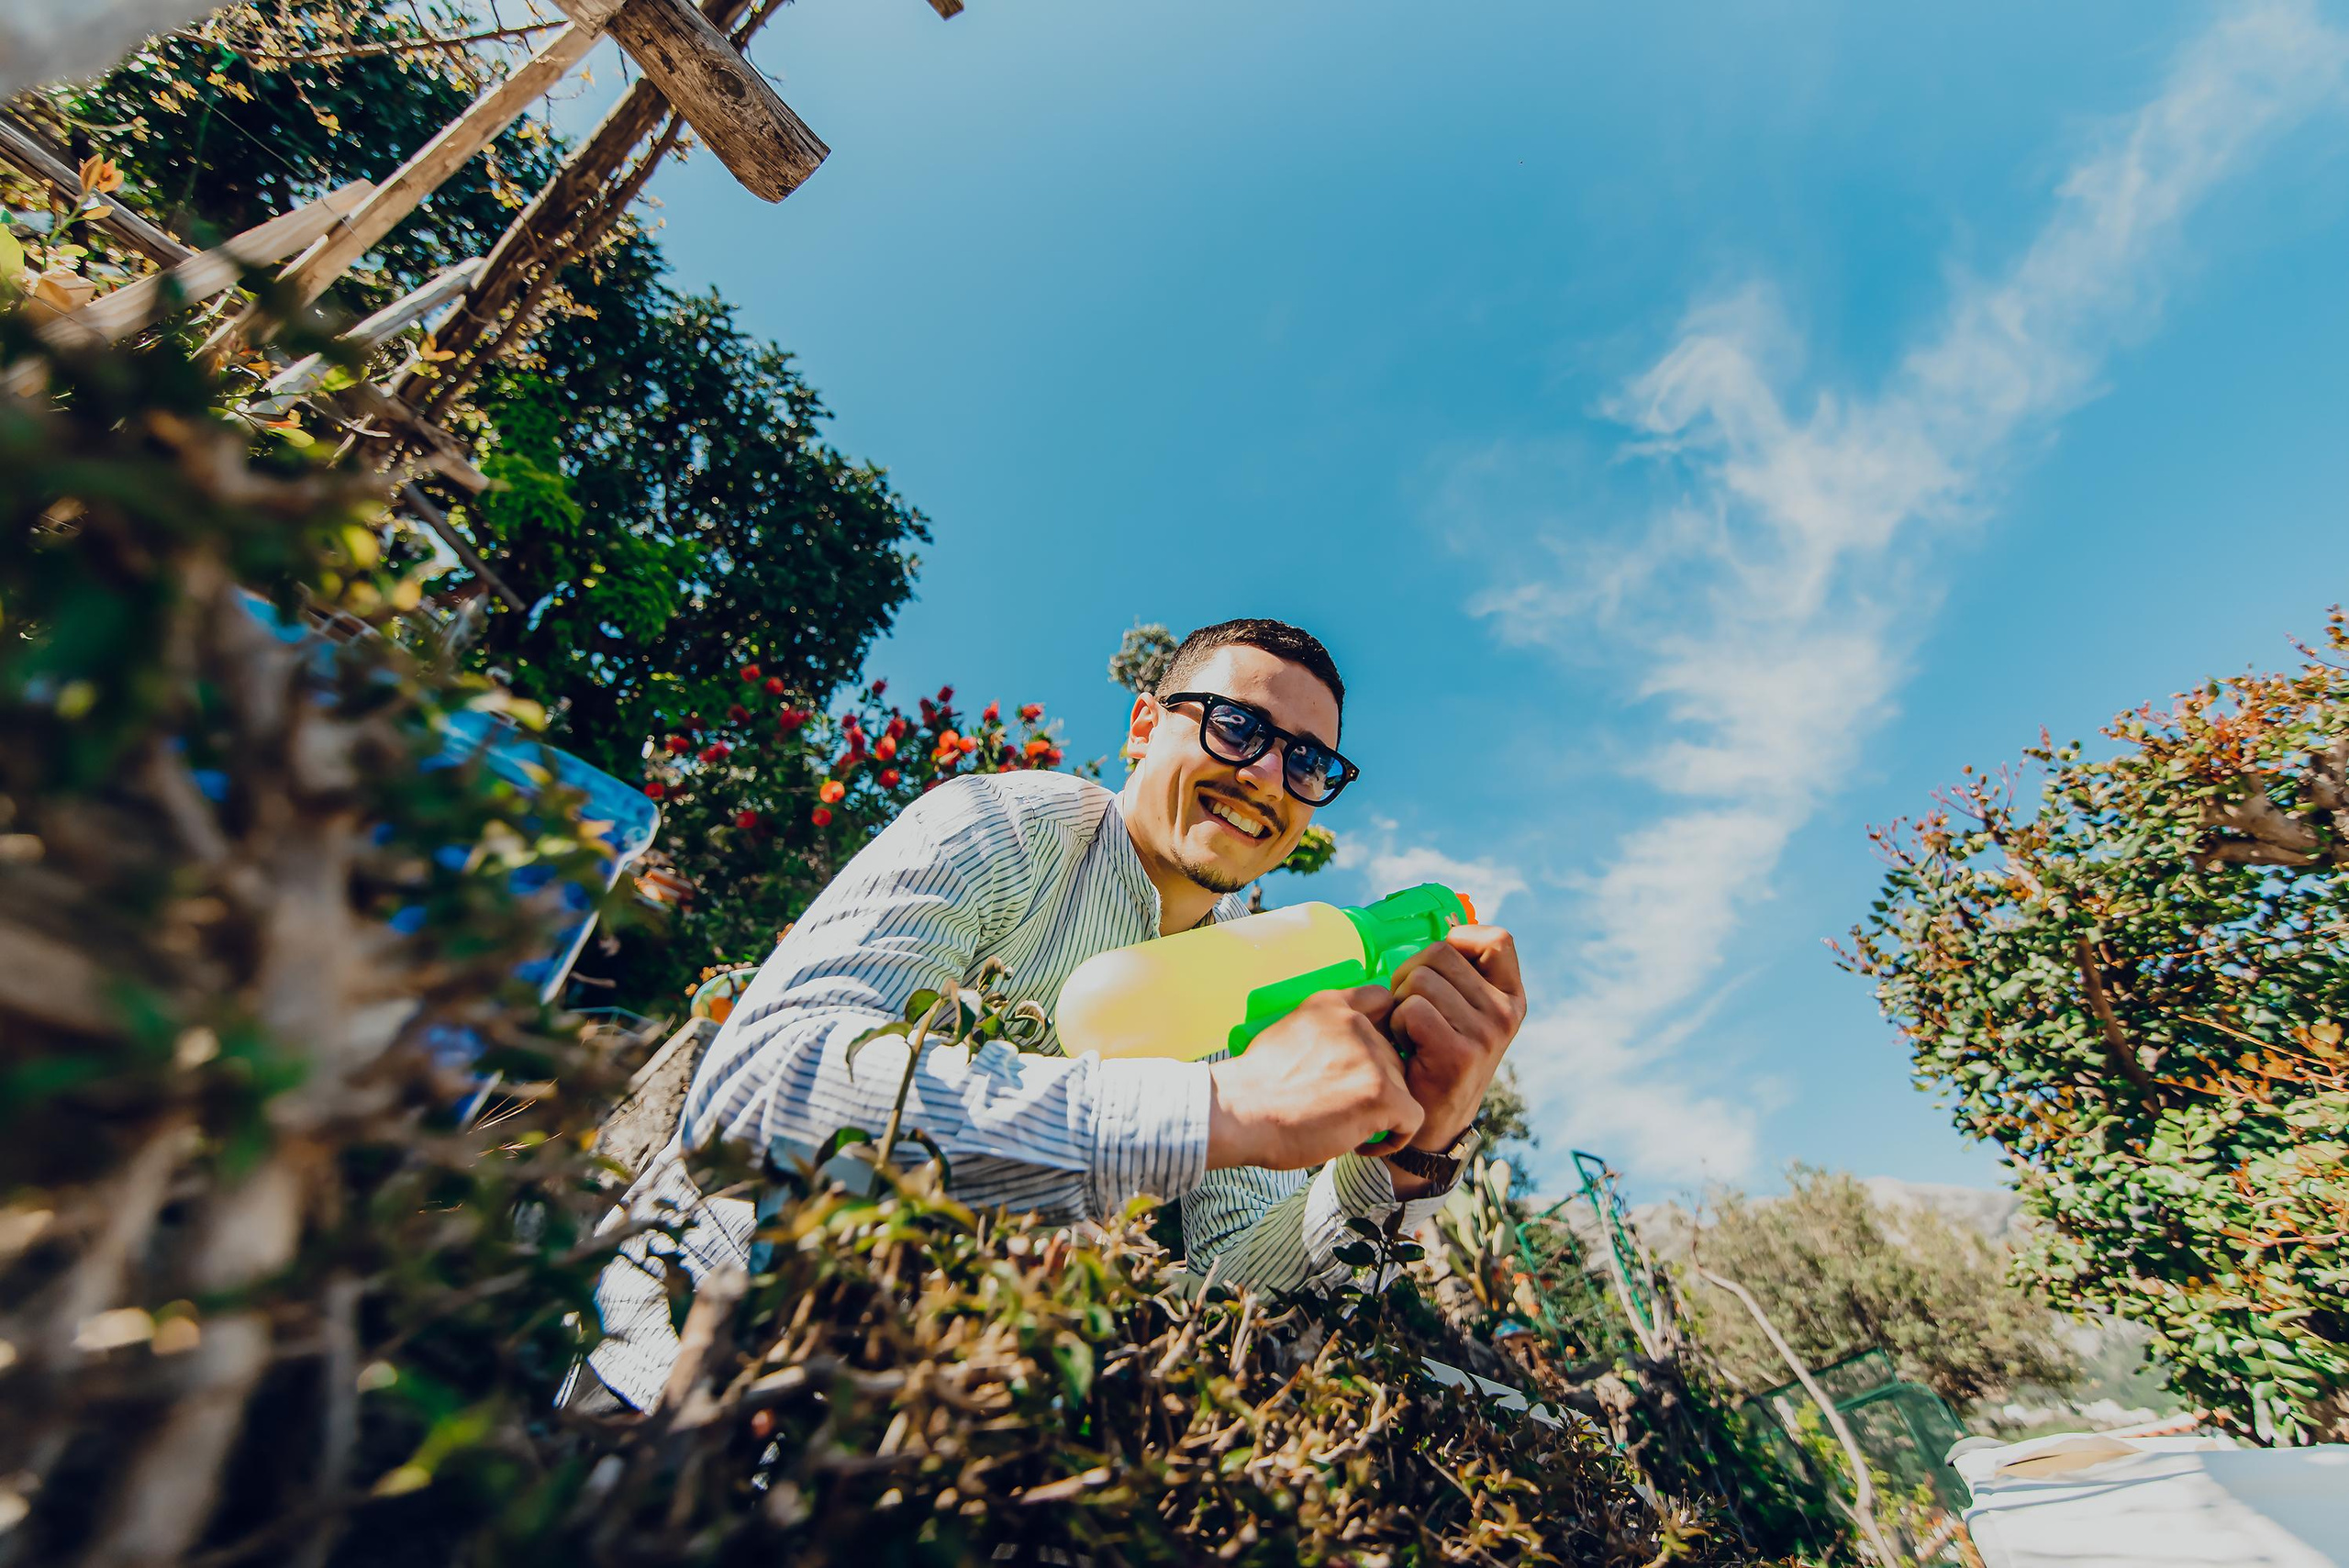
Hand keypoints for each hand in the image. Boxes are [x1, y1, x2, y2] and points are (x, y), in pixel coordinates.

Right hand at [1205, 987, 1423, 1170]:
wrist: (1239, 1112)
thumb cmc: (1254, 1084)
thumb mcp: (1288, 1031)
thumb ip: (1323, 1031)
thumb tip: (1340, 1051)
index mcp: (1332, 1005)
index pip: (1383, 1001)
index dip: (1382, 1033)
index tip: (1364, 1061)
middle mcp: (1358, 1024)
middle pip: (1393, 1055)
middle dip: (1376, 1082)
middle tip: (1344, 1107)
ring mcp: (1373, 1059)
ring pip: (1403, 1087)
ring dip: (1382, 1111)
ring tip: (1347, 1128)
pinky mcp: (1382, 1095)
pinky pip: (1412, 1119)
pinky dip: (1394, 1137)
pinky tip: (1362, 1144)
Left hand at [1387, 925, 1525, 1178]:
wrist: (1429, 1129)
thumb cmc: (1433, 1059)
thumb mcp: (1462, 1014)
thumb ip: (1459, 975)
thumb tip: (1447, 920)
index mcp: (1512, 997)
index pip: (1496, 938)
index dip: (1459, 942)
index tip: (1440, 971)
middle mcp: (1507, 1013)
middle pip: (1440, 952)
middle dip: (1410, 974)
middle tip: (1410, 1011)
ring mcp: (1487, 1033)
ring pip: (1420, 978)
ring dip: (1400, 1002)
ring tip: (1409, 1034)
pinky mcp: (1460, 1054)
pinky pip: (1411, 1009)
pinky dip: (1397, 1025)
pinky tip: (1406, 1049)